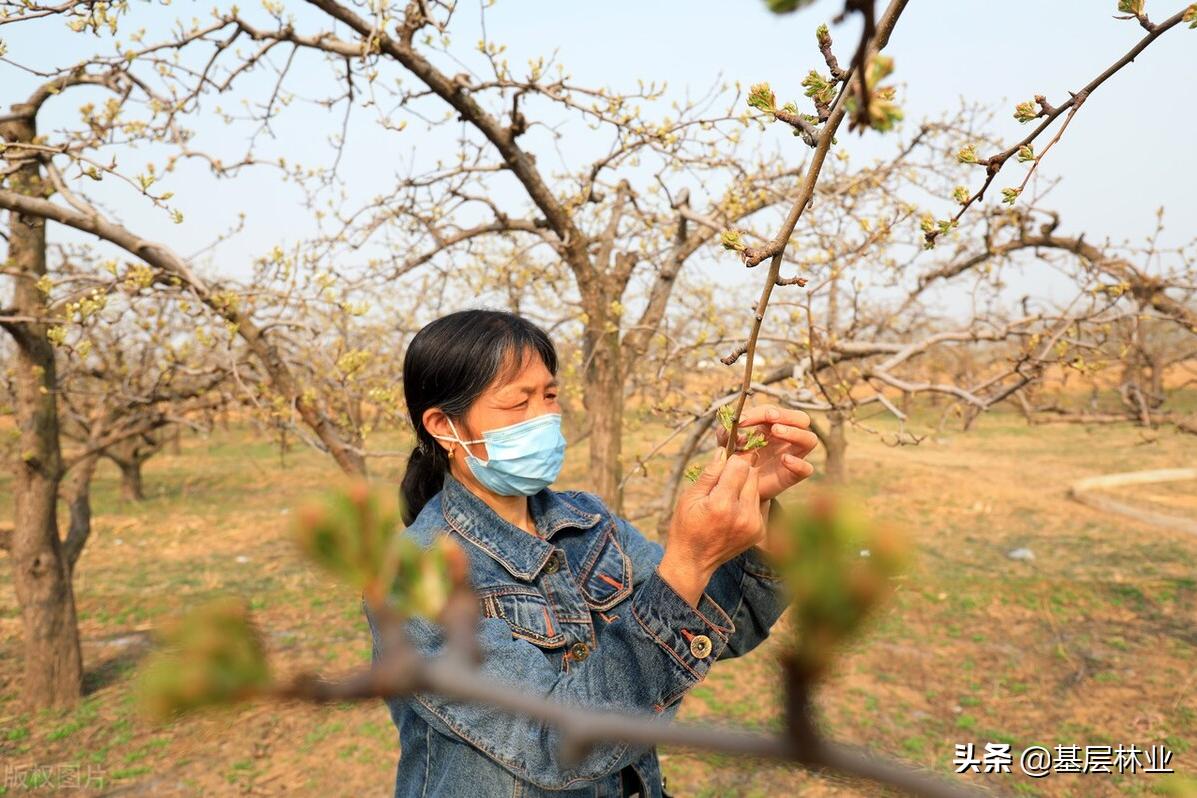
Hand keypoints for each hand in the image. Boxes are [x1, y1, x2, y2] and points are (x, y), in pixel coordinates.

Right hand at [658, 449, 763, 606]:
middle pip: (752, 474)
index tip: (723, 462)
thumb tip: (723, 451)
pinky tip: (733, 510)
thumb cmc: (686, 526)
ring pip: (757, 487)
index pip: (740, 465)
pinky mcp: (759, 531)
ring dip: (744, 485)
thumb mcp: (689, 497)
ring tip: (726, 496)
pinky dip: (748, 501)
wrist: (694, 561)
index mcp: (722, 504)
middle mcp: (743, 514)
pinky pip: (759, 503)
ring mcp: (754, 524)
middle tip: (723, 480)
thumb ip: (710, 474)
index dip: (731, 460)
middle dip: (739, 472)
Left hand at [714, 404, 817, 500]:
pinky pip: (807, 468)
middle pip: (801, 419)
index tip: (743, 420)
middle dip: (786, 415)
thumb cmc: (735, 460)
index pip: (773, 412)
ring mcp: (793, 455)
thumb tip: (734, 429)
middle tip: (771, 419)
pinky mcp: (793, 475)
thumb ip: (726, 433)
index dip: (759, 412)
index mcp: (771, 426)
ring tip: (777, 431)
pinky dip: (798, 463)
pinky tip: (784, 459)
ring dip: (795, 432)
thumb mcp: (727, 444)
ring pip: (810, 439)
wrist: (738, 488)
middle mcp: (787, 438)